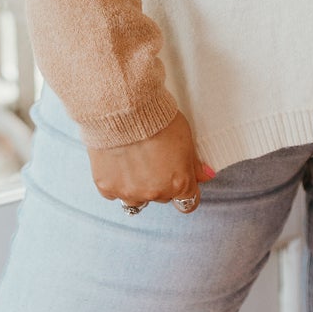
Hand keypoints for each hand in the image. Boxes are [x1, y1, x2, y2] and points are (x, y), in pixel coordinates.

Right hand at [88, 111, 215, 210]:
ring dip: (137, 186)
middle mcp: (154, 193)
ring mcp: (129, 192)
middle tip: (153, 158)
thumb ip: (195, 164)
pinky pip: (113, 192)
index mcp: (179, 183)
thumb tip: (206, 176)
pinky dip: (116, 181)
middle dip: (160, 182)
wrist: (123, 107)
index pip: (188, 203)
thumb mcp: (185, 137)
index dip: (185, 190)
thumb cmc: (157, 117)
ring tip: (133, 161)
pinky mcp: (106, 186)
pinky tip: (117, 162)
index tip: (178, 178)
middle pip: (161, 197)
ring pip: (136, 199)